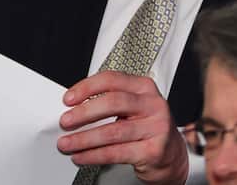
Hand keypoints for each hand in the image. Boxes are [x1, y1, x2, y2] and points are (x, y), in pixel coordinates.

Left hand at [58, 71, 189, 184]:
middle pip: (112, 103)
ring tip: (66, 143)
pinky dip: (94, 155)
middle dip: (84, 113)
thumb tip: (72, 107)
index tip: (67, 99)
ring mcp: (156, 128)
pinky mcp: (154, 151)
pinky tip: (81, 156)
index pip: (110, 80)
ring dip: (84, 139)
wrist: (171, 154)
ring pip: (112, 132)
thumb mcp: (130, 107)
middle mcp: (153, 105)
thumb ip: (106, 100)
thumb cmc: (145, 126)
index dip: (86, 88)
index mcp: (143, 87)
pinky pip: (117, 153)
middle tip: (65, 122)